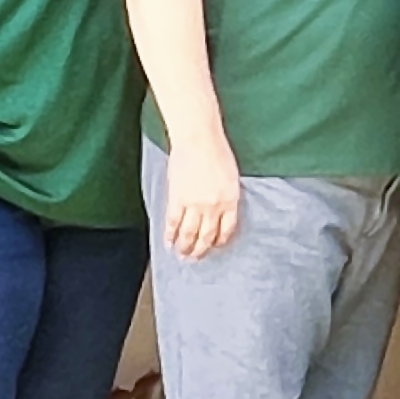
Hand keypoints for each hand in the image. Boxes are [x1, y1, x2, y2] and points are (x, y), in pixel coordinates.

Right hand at [159, 133, 243, 260]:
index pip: (227, 229)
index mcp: (230, 201)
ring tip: (182, 255)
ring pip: (189, 233)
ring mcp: (194, 204)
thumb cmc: (217, 152)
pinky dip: (169, 235)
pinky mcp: (177, 199)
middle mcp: (214, 207)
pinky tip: (168, 242)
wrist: (199, 140)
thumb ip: (227, 195)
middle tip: (196, 258)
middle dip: (201, 250)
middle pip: (207, 236)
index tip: (215, 246)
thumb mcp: (231, 177)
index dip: (220, 240)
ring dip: (185, 247)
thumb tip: (220, 209)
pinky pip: (173, 222)